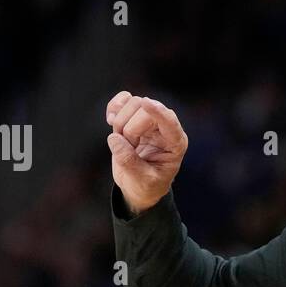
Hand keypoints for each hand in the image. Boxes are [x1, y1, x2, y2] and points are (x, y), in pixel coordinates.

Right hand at [106, 91, 188, 214]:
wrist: (138, 185)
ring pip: (133, 103)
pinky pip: (123, 101)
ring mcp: (149, 120)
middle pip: (145, 110)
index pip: (170, 122)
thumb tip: (115, 138)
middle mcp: (164, 128)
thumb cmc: (146, 185)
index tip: (146, 103)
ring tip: (123, 143)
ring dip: (120, 122)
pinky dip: (114, 107)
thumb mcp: (141, 180)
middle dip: (129, 129)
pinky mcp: (133, 117)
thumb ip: (129, 161)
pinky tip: (110, 120)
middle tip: (128, 148)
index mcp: (175, 144)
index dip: (158, 112)